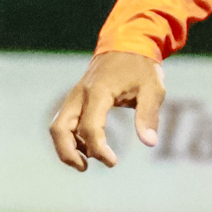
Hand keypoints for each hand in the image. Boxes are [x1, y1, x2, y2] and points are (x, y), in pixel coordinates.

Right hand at [49, 51, 165, 171]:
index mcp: (98, 92)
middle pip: (59, 128)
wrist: (127, 44)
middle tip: (85, 168)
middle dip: (67, 153)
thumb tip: (150, 143)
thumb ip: (149, 116)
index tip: (113, 162)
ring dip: (66, 147)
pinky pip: (65, 122)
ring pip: (58, 126)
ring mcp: (75, 96)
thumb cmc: (141, 67)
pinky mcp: (76, 99)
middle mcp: (80, 95)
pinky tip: (89, 148)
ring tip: (87, 163)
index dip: (98, 149)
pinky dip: (71, 138)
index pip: (89, 127)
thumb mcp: (153, 89)